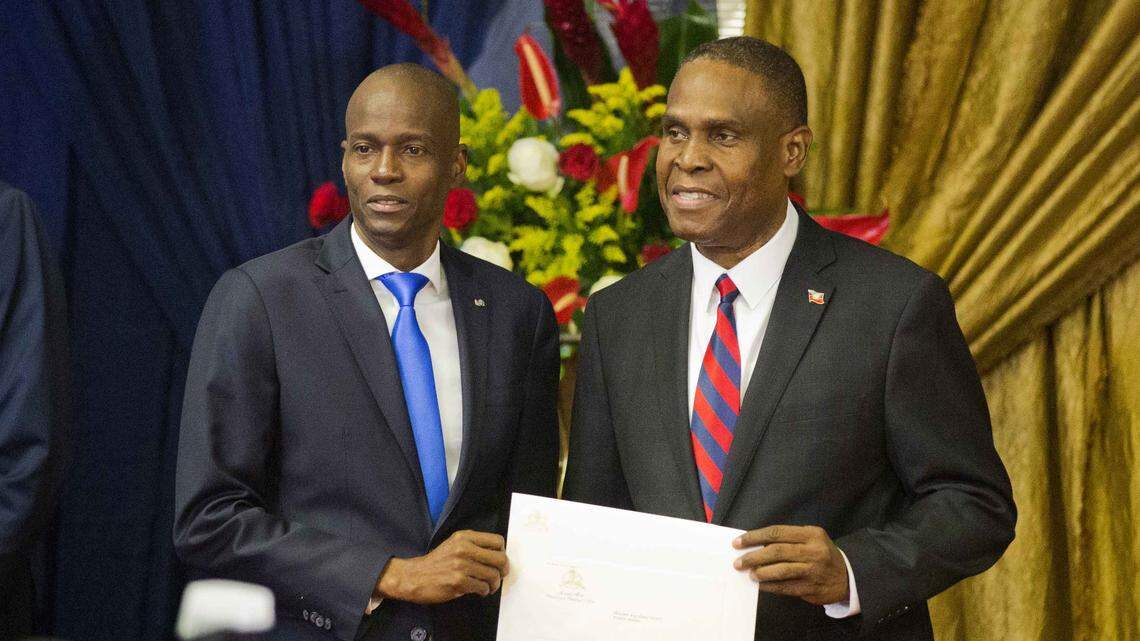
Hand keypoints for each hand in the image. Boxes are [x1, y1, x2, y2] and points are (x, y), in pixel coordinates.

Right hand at [375, 530, 509, 604]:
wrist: (414, 577)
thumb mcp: (454, 545)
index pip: (497, 541)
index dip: (502, 553)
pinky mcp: (458, 581)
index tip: (498, 561)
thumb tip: (497, 556)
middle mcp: (464, 548)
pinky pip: (482, 587)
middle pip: (500, 559)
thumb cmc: (436, 563)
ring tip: (488, 586)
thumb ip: (474, 546)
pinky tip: (478, 591)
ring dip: (494, 584)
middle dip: (503, 571)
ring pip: (493, 575)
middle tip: (499, 576)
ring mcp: (461, 565)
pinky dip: (483, 591)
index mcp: (465, 537)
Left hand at [732, 525, 848, 605]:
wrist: (848, 577)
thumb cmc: (822, 554)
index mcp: (811, 534)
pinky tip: (760, 585)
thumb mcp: (812, 539)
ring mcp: (813, 570)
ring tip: (749, 573)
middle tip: (738, 562)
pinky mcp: (811, 588)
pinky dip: (770, 586)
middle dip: (753, 556)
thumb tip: (756, 545)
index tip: (738, 542)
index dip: (755, 537)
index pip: (777, 532)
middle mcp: (813, 551)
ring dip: (761, 572)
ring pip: (781, 570)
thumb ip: (789, 540)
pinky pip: (786, 587)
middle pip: (777, 551)